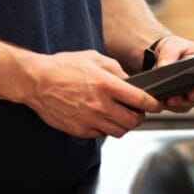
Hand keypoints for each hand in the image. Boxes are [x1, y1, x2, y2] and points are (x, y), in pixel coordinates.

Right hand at [24, 49, 161, 138]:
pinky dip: (105, 128)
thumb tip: (129, 81)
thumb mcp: (94, 58)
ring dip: (123, 124)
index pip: (139, 100)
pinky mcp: (79, 130)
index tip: (156, 105)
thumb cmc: (64, 66)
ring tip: (119, 115)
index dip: (152, 104)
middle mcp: (100, 105)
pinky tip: (101, 118)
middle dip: (139, 117)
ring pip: (119, 131)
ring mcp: (90, 120)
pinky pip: (101, 135)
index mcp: (106, 85)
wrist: (37, 81)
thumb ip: (115, 70)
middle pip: (132, 121)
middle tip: (137, 111)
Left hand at [152, 35, 193, 114]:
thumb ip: (169, 55)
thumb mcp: (171, 46)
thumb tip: (166, 67)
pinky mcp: (180, 100)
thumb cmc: (170, 48)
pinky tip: (164, 100)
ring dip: (182, 103)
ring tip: (170, 98)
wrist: (155, 57)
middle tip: (190, 94)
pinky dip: (171, 106)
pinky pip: (179, 108)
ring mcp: (191, 92)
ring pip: (193, 104)